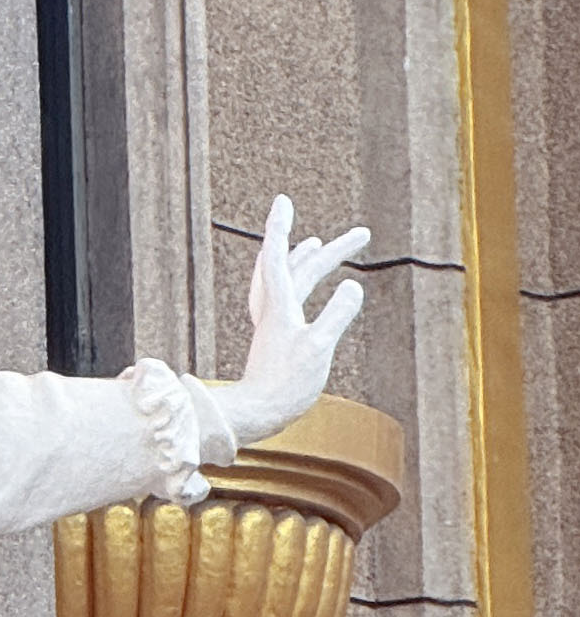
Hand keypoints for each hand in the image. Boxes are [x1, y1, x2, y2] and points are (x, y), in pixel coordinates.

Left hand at [225, 194, 368, 442]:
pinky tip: (311, 289)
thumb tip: (353, 287)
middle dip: (328, 249)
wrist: (255, 415)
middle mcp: (272, 310)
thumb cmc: (284, 386)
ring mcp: (272, 324)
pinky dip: (299, 284)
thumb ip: (337, 315)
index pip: (276, 257)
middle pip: (296, 267)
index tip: (283, 201)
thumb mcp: (318, 347)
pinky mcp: (274, 338)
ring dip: (306, 261)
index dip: (280, 228)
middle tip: (361, 234)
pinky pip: (286, 299)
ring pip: (287, 282)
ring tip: (322, 245)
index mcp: (279, 307)